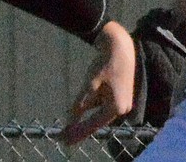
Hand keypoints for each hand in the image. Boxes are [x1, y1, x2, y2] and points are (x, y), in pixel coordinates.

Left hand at [61, 21, 134, 144]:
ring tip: (73, 116)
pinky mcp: (120, 94)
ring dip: (86, 111)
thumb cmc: (105, 64)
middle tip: (64, 136)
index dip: (79, 133)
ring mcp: (122, 101)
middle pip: (97, 120)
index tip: (65, 140)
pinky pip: (102, 103)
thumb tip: (71, 119)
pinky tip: (86, 97)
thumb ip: (81, 104)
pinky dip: (92, 102)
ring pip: (98, 110)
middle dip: (81, 127)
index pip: (94, 124)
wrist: (119, 45)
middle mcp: (122, 108)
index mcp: (116, 107)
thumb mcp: (90, 84)